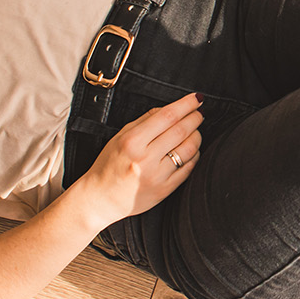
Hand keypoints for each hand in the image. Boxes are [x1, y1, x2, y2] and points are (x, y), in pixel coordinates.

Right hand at [73, 92, 203, 227]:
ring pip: (189, 149)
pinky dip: (195, 155)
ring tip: (195, 131)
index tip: (196, 98)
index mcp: (132, 141)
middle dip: (195, 118)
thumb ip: (144, 120)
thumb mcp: (120, 137)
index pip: (167, 116)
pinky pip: (189, 168)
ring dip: (197, 136)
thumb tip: (169, 108)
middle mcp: (145, 158)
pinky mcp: (165, 190)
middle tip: (198, 113)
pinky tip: (192, 150)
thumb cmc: (108, 165)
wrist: (101, 199)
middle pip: (181, 131)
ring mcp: (156, 176)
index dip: (186, 105)